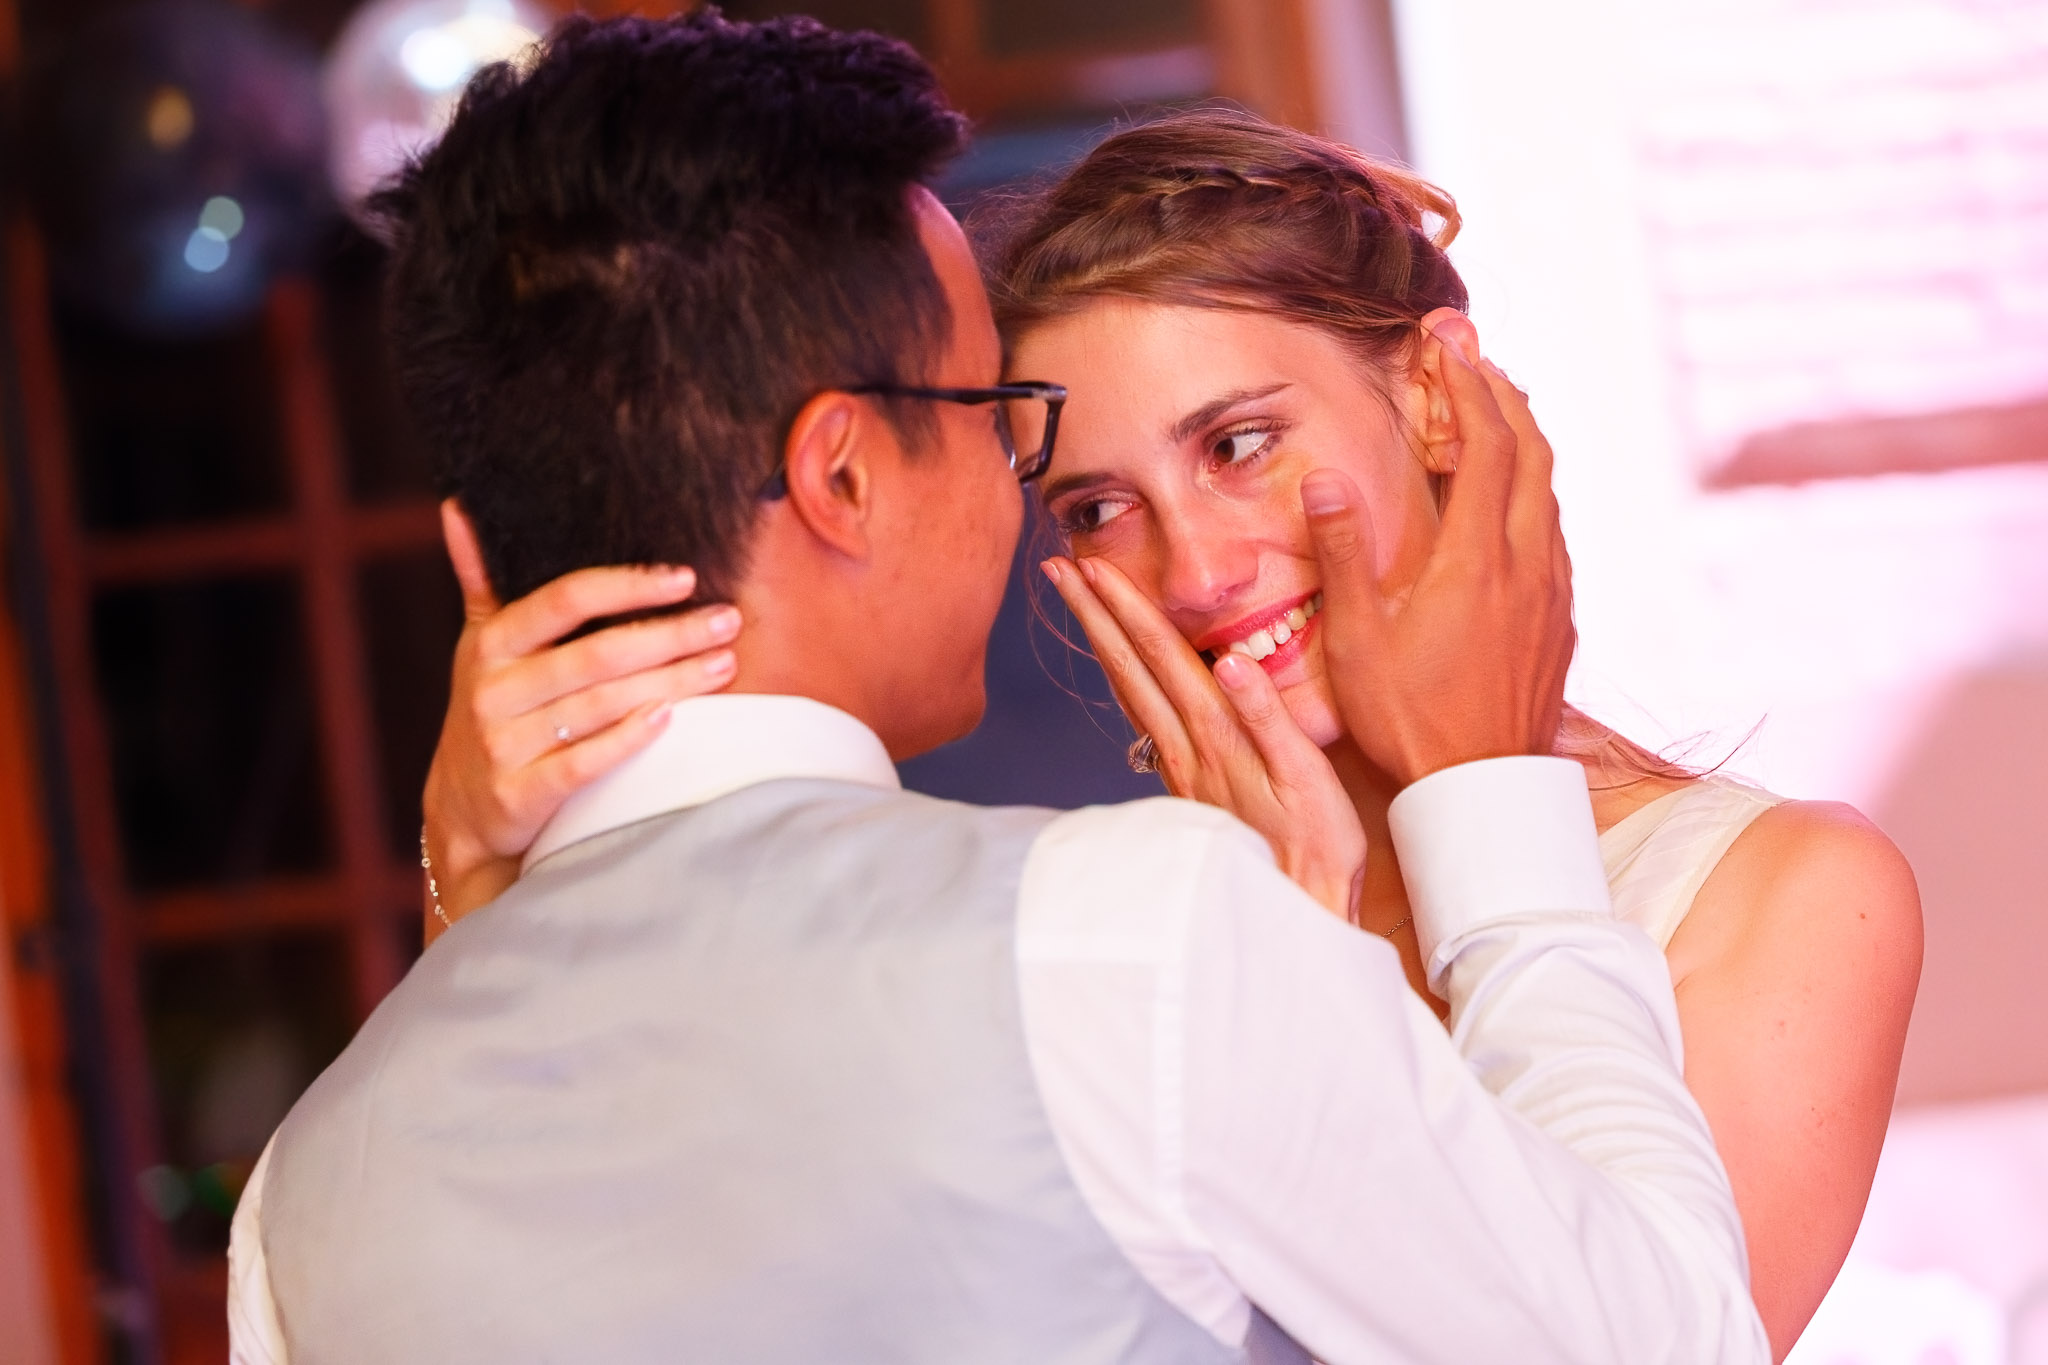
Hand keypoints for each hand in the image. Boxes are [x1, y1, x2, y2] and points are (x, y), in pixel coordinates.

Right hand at [422, 501, 741, 935]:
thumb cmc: (493, 713)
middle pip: (598, 653)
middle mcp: (494, 689)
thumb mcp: (480, 647)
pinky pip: (584, 762)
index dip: (628, 586)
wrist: (463, 812)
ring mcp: (505, 743)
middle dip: (671, 635)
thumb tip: (458, 505)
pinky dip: (629, 738)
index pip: (566, 599)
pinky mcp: (519, 793)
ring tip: (724, 664)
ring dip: (672, 681)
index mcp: (491, 642)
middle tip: (728, 621)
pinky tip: (672, 718)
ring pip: (602, 704)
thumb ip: (480, 581)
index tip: (686, 578)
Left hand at [1044, 554, 1366, 921]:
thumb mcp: (1307, 776)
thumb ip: (1266, 716)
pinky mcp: (1185, 785)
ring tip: (1077, 603)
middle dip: (1095, 612)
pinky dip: (1120, 683)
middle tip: (1057, 567)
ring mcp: (1181, 766)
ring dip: (1101, 641)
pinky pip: (1141, 720)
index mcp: (1216, 732)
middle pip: (1130, 666)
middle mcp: (1188, 745)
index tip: (1092, 568)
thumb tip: (1229, 661)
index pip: (1162, 655)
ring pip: (1128, 691)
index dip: (1127, 608)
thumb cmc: (1315, 845)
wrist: (1296, 908)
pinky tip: (1116, 673)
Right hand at [1306, 335, 1572, 786]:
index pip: (1486, 444)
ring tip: (1492, 410)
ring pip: (1549, 490)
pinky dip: (1531, 490)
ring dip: (1523, 439)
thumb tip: (1325, 479)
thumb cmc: (1410, 723)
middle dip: (1502, 394)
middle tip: (1472, 359)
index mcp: (1475, 560)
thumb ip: (1344, 554)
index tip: (1448, 347)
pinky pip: (1553, 532)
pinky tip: (1509, 501)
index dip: (1469, 386)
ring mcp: (1551, 592)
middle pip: (1532, 451)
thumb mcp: (1357, 641)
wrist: (1482, 792)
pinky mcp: (1560, 621)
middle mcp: (1526, 564)